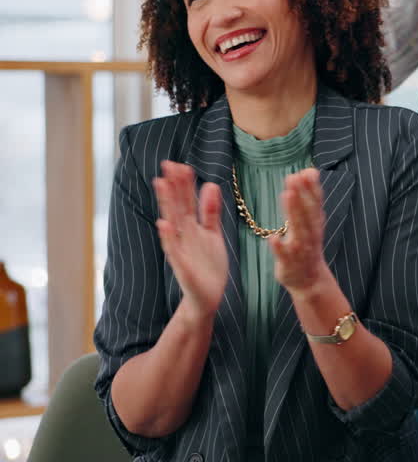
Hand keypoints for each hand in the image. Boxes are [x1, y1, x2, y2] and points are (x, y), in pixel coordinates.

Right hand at [153, 161, 227, 318]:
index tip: (181, 164)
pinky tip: (163, 224)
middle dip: (174, 186)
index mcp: (193, 228)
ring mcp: (182, 250)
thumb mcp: (213, 234)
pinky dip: (168, 237)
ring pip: (173, 223)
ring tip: (161, 183)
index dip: (184, 184)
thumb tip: (210, 184)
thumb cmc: (208, 265)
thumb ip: (210, 212)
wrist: (207, 297)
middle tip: (167, 163)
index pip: (187, 202)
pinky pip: (174, 250)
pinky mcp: (182, 267)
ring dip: (167, 204)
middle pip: (178, 207)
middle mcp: (185, 236)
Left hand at [268, 168, 333, 299]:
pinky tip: (273, 238)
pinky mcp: (288, 263)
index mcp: (315, 224)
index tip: (307, 172)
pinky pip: (284, 255)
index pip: (316, 203)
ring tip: (287, 195)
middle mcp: (310, 234)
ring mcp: (300, 249)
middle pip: (307, 213)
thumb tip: (309, 170)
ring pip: (298, 230)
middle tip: (294, 177)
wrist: (310, 280)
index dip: (312, 188)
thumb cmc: (307, 246)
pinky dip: (280, 247)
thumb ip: (309, 197)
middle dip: (302, 195)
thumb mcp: (311, 221)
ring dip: (293, 213)